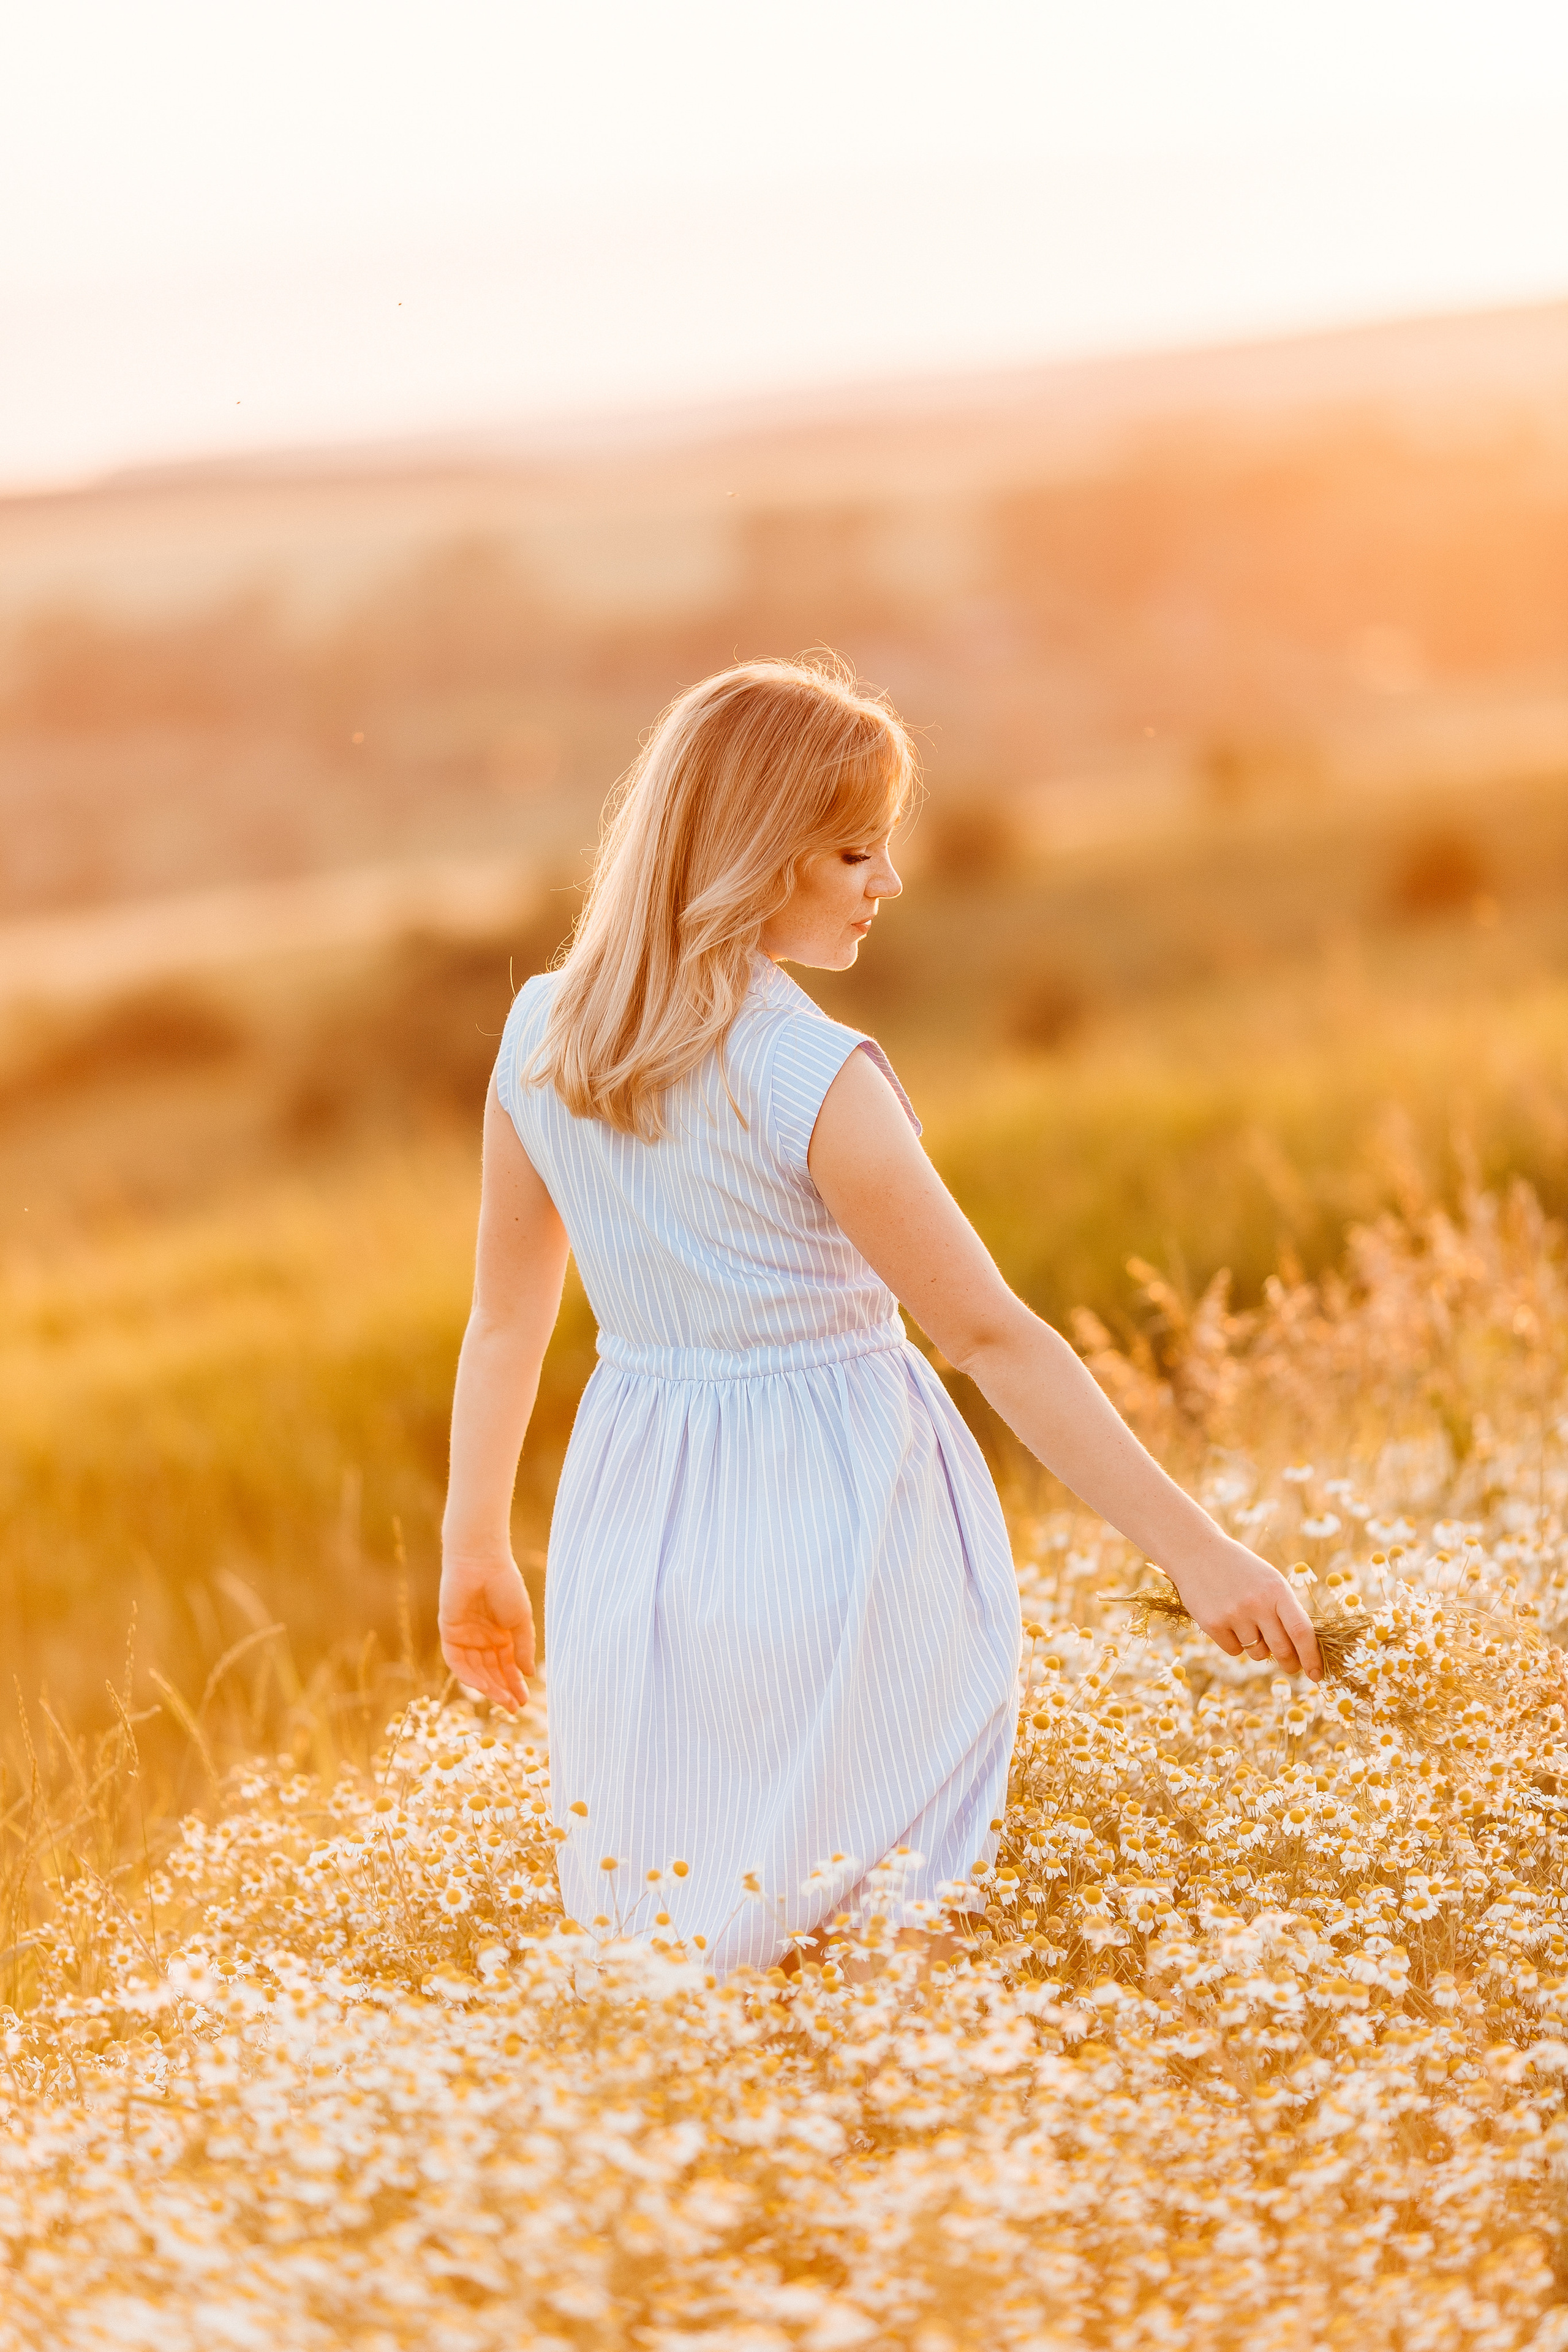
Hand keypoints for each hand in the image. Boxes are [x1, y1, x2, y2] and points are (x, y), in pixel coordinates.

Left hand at [438, 1554, 535, 1712]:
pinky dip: (469, 1676)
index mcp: (501, 1634)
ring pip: (476, 1671)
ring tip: (503, 1700)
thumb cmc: (506, 1586)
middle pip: (492, 1672)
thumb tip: (528, 1674)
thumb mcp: (520, 1621)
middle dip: (503, 1690)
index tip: (524, 1701)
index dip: (515, 1684)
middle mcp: (483, 1639)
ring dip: (489, 1687)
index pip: (507, 1666)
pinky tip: (484, 1686)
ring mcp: (466, 1637)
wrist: (483, 1563)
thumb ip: (522, 1648)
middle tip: (514, 1707)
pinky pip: (458, 1661)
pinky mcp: (450, 1634)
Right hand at [1166, 1535, 1321, 1680]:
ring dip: (1257, 1647)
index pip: (1301, 1631)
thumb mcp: (1269, 1581)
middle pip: (1282, 1649)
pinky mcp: (1213, 1624)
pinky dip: (1234, 1643)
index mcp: (1276, 1590)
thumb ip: (1284, 1611)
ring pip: (1257, 1652)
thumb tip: (1300, 1651)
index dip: (1311, 1656)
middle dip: (1290, 1663)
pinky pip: (1234, 1650)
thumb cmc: (1241, 1570)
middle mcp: (1257, 1603)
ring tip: (1245, 1622)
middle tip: (1291, 1667)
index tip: (1316, 1674)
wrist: (1197, 1552)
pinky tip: (1226, 1620)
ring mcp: (1233, 1614)